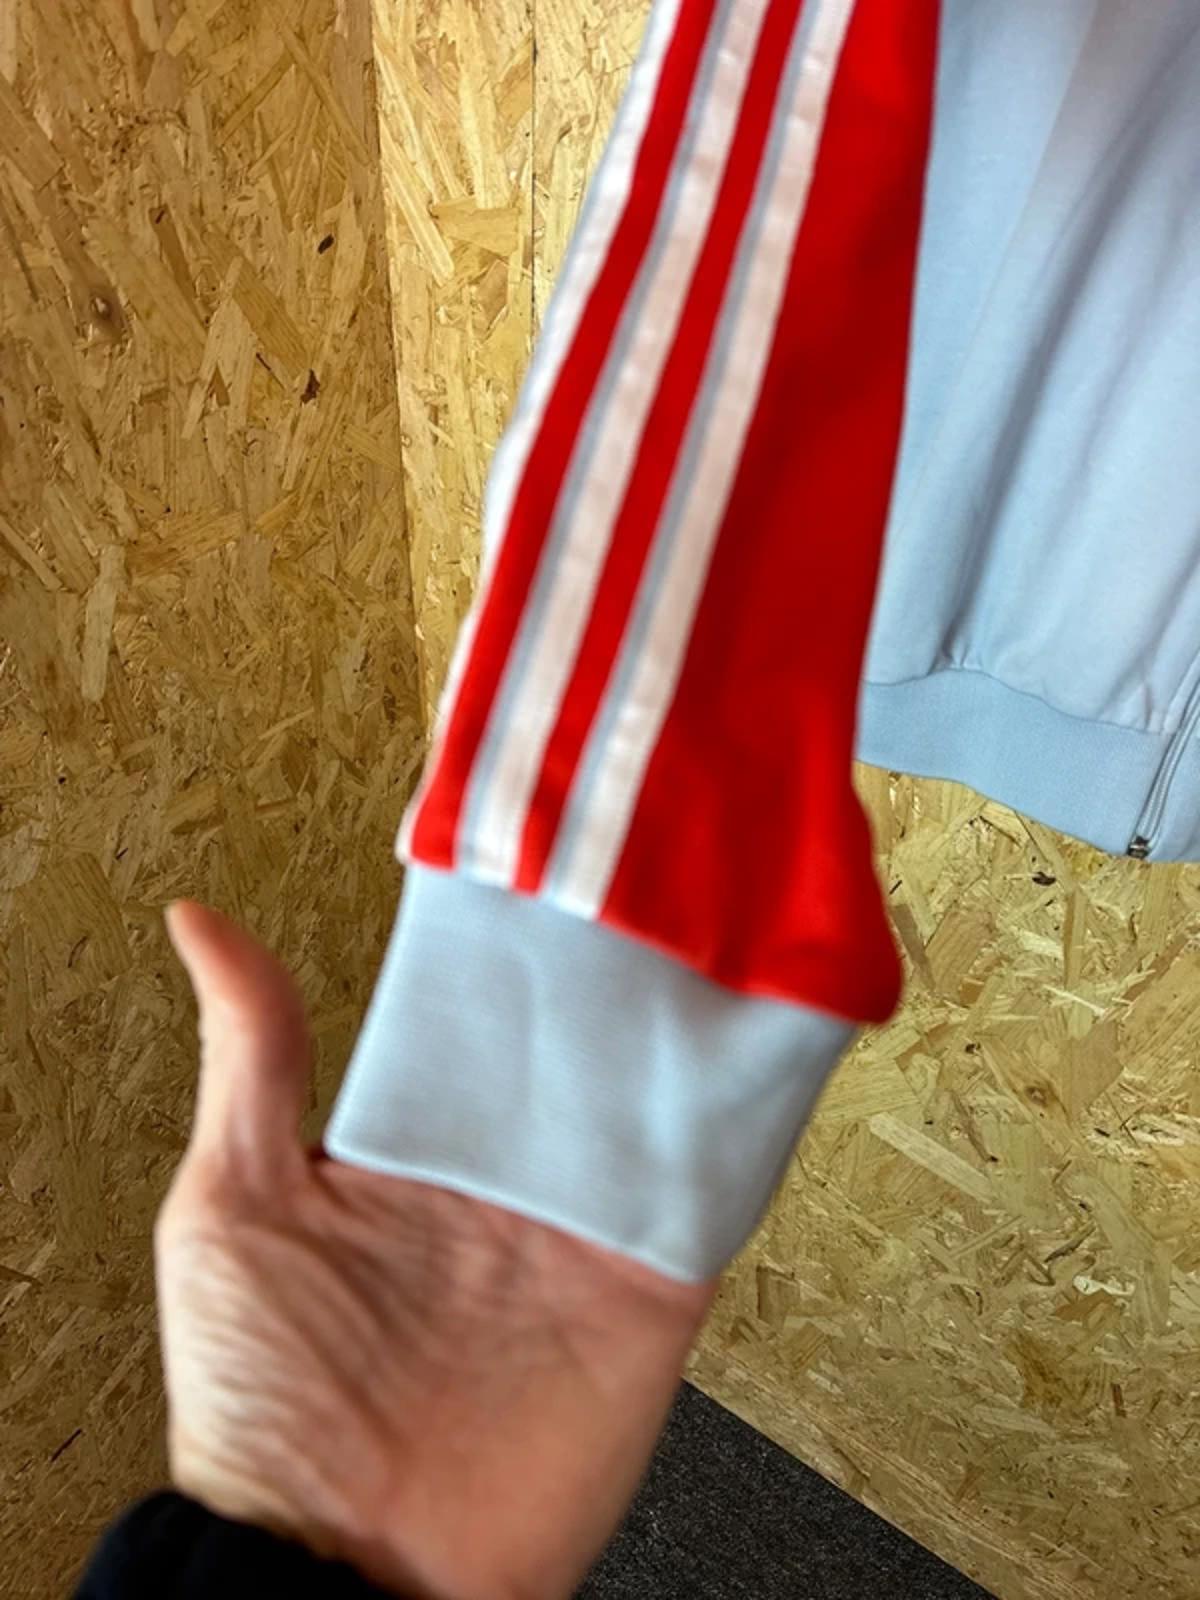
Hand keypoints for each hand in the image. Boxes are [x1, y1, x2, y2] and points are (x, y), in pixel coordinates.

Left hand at [156, 902, 714, 1599]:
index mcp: (422, 1139)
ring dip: (694, 1031)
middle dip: (626, 964)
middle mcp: (509, 1175)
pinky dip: (743, 1126)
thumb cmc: (262, 1404)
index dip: (522, 940)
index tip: (555, 854)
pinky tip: (767, 1050)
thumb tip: (205, 926)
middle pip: (586, 1045)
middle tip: (665, 868)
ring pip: (658, 1101)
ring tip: (732, 932)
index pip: (487, 1014)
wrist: (347, 1573)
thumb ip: (252, 1064)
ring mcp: (584, 1230)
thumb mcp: (232, 1205)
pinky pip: (710, 1192)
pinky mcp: (649, 1292)